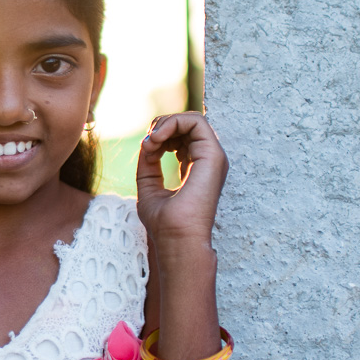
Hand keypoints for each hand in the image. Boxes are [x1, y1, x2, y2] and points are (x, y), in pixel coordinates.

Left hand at [136, 113, 227, 246]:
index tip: (146, 151)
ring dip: (165, 123)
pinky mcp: (213, 155)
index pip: (181, 137)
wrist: (177, 240)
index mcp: (196, 168)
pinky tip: (158, 138)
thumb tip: (148, 142)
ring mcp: (213, 157)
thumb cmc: (165, 223)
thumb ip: (148, 164)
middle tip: (148, 144)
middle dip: (161, 126)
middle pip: (186, 125)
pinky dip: (172, 123)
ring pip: (192, 119)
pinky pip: (196, 121)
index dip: (160, 136)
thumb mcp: (149, 186)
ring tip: (153, 141)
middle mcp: (207, 161)